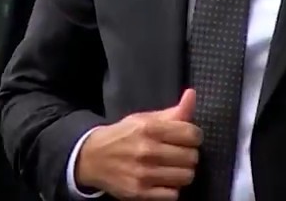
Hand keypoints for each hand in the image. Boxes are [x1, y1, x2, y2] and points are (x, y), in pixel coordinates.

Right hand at [75, 89, 200, 199]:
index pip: (192, 134)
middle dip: (189, 154)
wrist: (91, 158)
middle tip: (179, 153)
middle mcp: (147, 151)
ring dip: (183, 172)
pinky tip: (164, 180)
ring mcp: (143, 174)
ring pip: (186, 177)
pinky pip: (173, 195)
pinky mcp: (140, 193)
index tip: (188, 138)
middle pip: (191, 157)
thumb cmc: (123, 136)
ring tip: (173, 167)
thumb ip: (172, 111)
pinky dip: (172, 188)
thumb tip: (192, 94)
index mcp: (149, 129)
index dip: (194, 136)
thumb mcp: (144, 119)